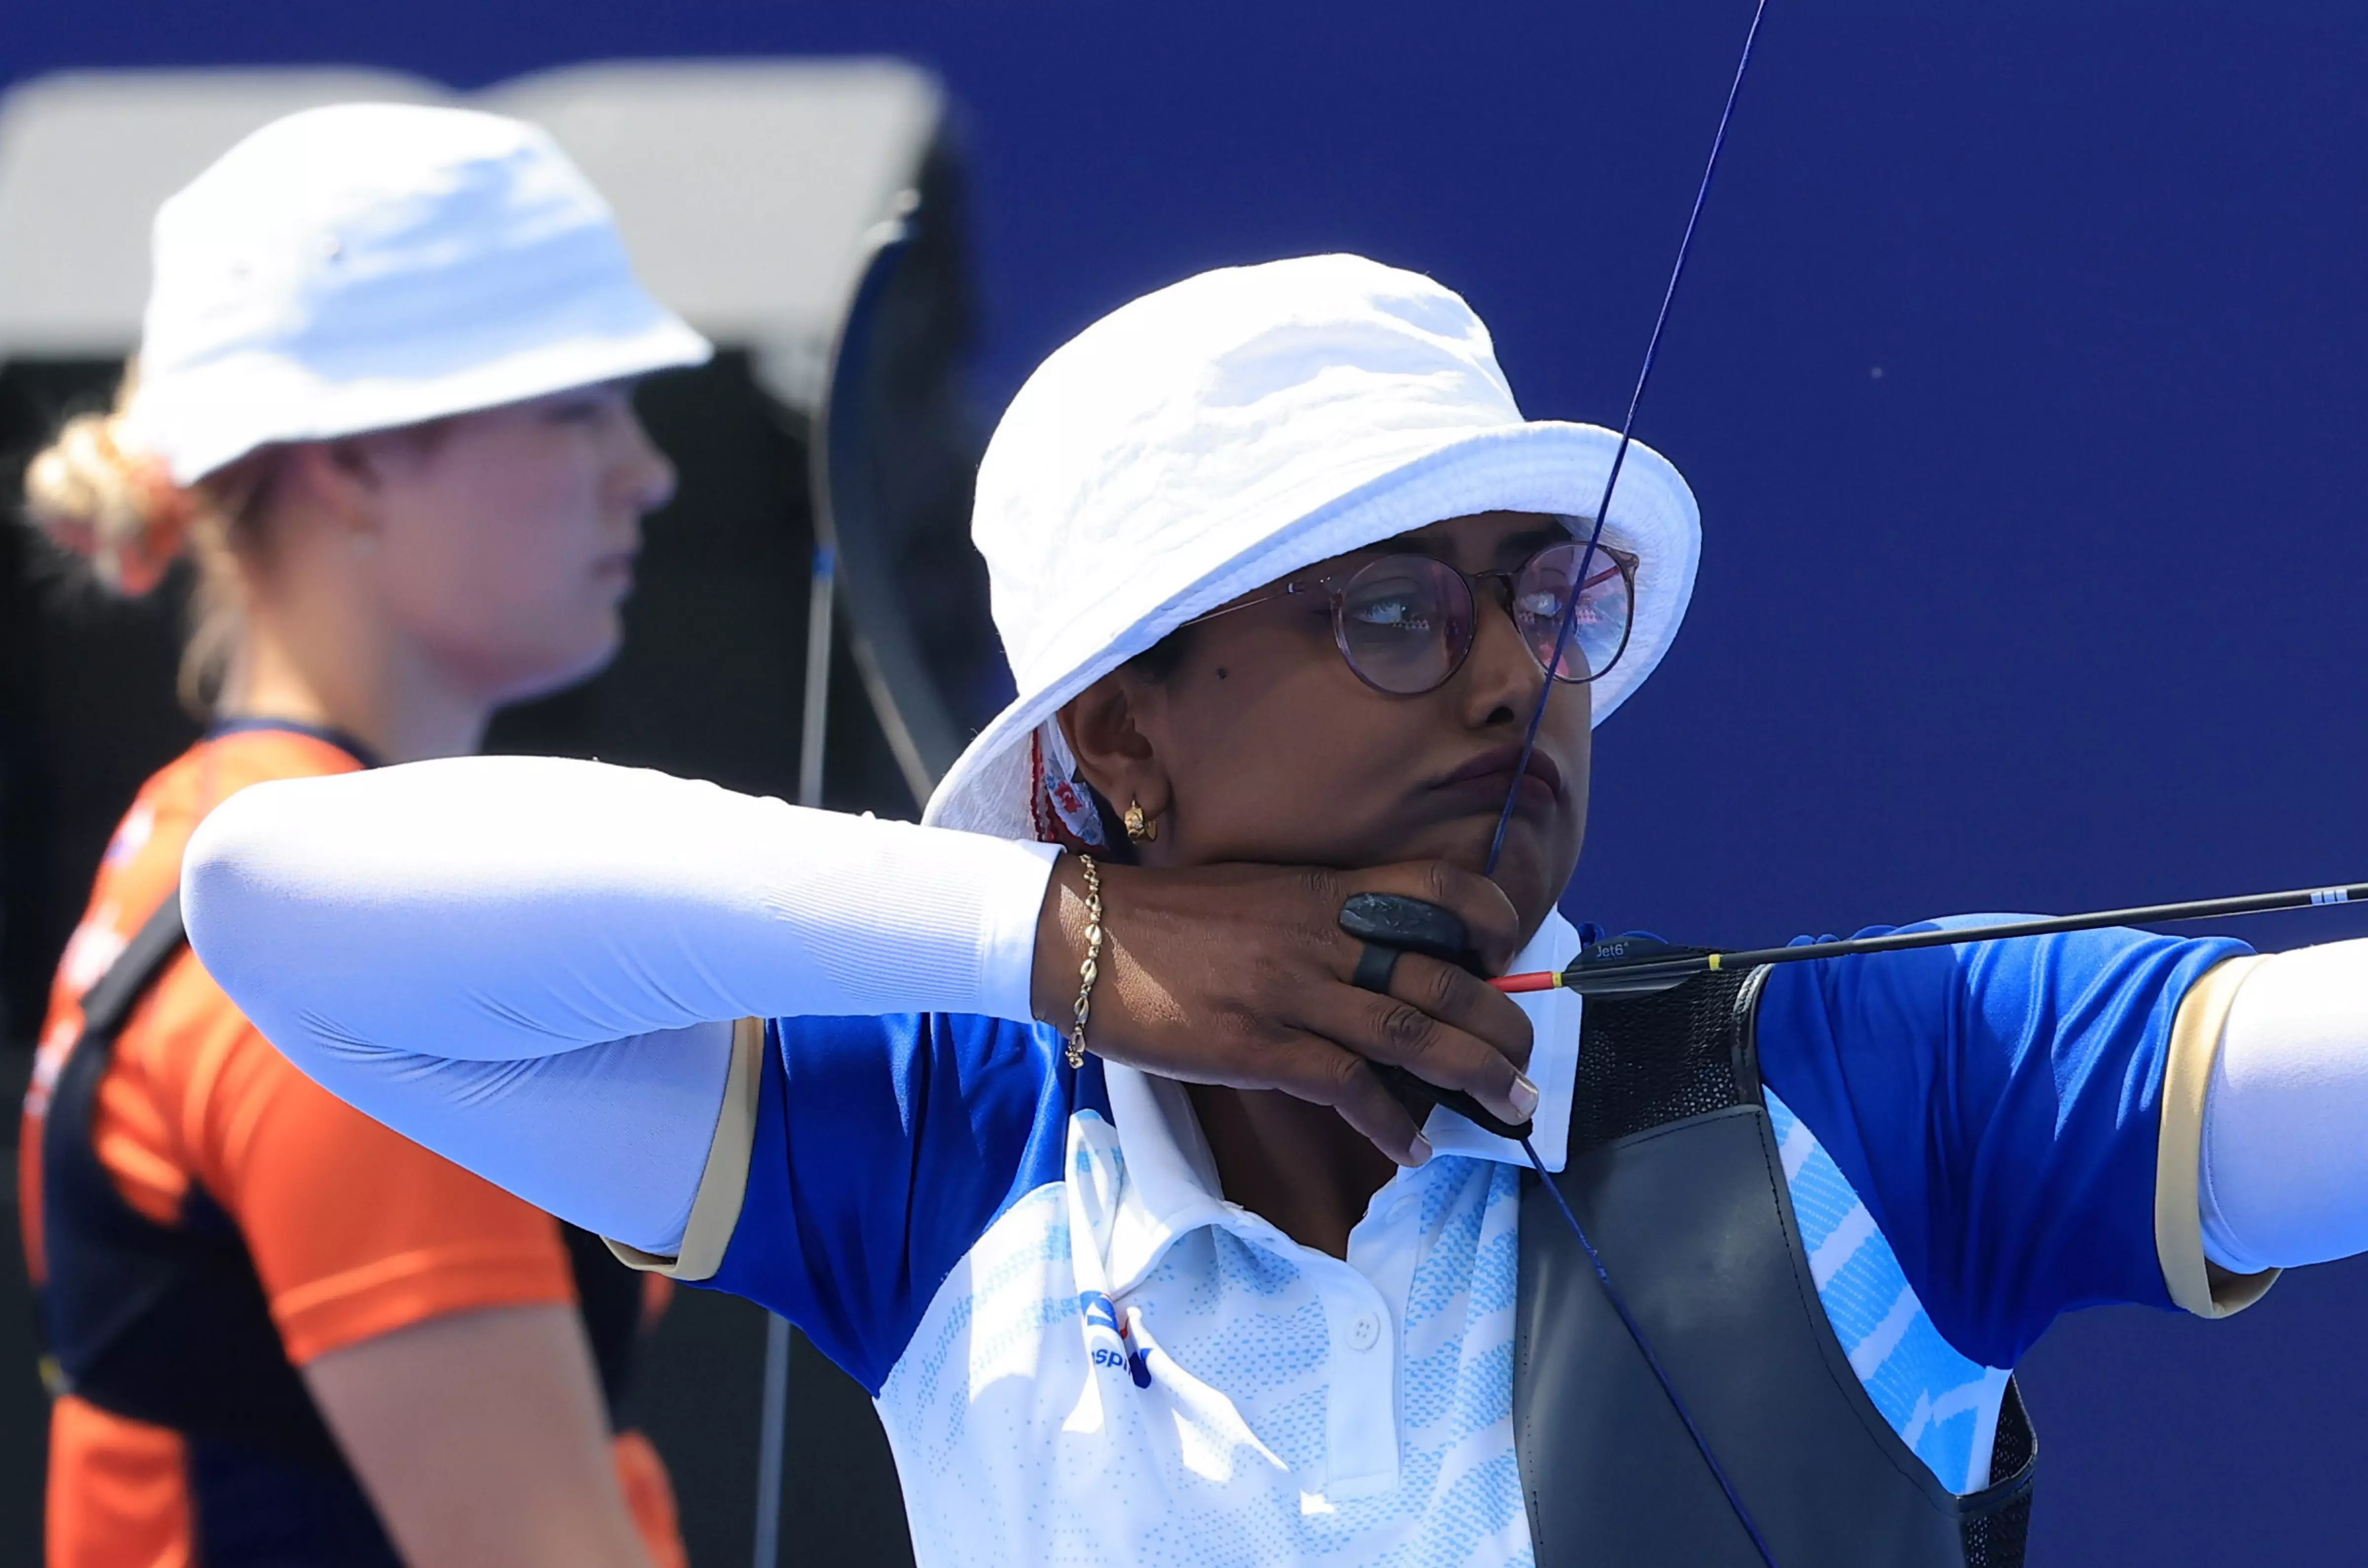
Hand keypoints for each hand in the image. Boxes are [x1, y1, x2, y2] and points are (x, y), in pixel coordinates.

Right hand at [1031, 857, 1537, 1164]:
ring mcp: (1294, 991)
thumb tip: (1374, 956)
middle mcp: (1323, 935)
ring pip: (1414, 1034)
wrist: (1085, 936)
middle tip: (1528, 1063)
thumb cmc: (1168, 918)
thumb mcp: (1259, 893)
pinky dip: (1393, 1123)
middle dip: (1502, 1025)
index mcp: (1326, 889)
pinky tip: (1414, 1147)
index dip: (1491, 922)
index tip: (1506, 959)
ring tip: (1510, 1107)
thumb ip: (1320, 917)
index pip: (1440, 887)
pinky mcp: (1261, 1046)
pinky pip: (1349, 1088)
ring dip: (1475, 1076)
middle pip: (1445, 977)